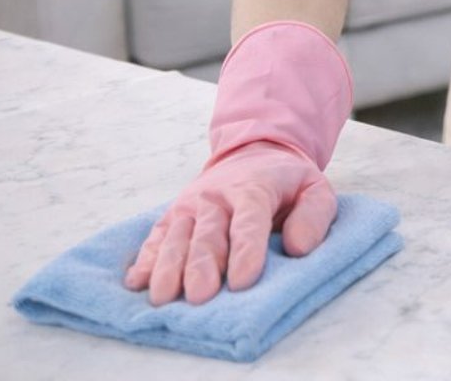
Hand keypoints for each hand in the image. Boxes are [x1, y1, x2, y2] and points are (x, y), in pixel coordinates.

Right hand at [124, 22, 351, 304]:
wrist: (254, 152)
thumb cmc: (287, 182)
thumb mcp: (315, 190)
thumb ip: (313, 217)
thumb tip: (298, 248)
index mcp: (254, 188)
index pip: (248, 221)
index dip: (245, 251)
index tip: (242, 282)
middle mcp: (216, 196)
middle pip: (207, 234)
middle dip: (202, 266)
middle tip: (200, 296)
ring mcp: (189, 206)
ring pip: (176, 237)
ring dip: (168, 267)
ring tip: (163, 297)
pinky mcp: (171, 216)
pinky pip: (155, 237)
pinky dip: (144, 259)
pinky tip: (136, 282)